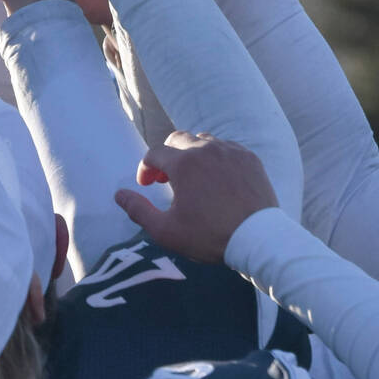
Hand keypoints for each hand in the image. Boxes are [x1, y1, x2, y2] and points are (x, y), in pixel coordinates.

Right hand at [112, 132, 277, 262]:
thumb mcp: (167, 231)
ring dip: (192, 155)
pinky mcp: (249, 158)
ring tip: (193, 178)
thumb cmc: (210, 236)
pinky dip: (216, 158)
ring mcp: (230, 151)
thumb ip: (138, 210)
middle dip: (167, 156)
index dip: (146, 169)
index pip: (155, 154)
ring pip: (203, 141)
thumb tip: (119, 195)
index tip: (147, 185)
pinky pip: (226, 148)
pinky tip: (218, 179)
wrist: (259, 239)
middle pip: (178, 139)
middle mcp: (206, 149)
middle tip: (167, 180)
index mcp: (183, 164)